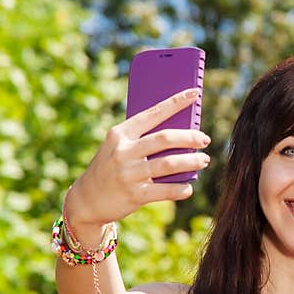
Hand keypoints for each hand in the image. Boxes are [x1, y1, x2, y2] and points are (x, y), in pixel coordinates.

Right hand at [67, 88, 210, 231]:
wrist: (88, 200)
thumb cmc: (111, 168)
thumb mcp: (119, 148)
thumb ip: (142, 140)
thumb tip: (181, 135)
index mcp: (120, 133)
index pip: (152, 113)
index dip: (175, 103)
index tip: (194, 94)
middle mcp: (123, 151)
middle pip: (164, 139)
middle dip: (189, 137)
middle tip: (205, 139)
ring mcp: (128, 173)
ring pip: (168, 164)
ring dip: (191, 162)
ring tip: (204, 160)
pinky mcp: (134, 195)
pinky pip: (165, 190)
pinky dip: (181, 189)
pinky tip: (188, 187)